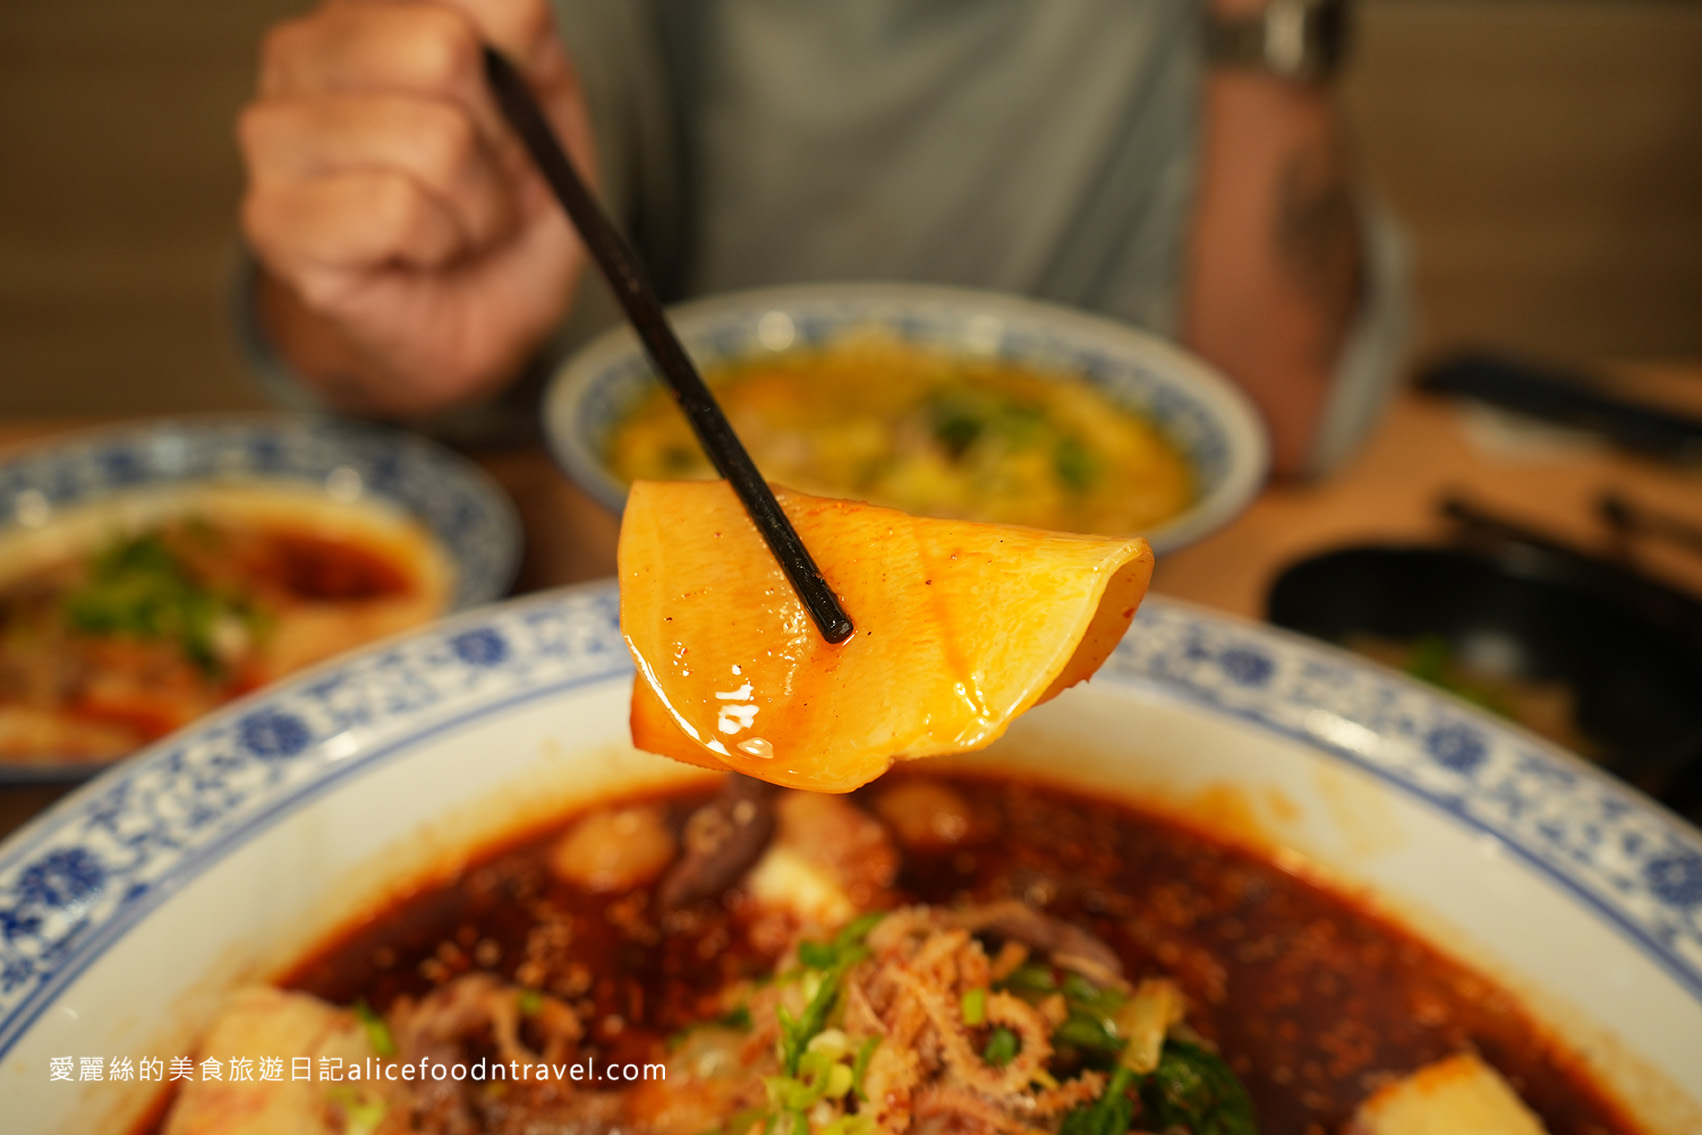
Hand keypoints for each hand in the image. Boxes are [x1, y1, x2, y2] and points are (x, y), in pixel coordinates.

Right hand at [238, 0, 594, 414]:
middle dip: (497, 136)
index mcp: (367, 6)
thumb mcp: (549, 116)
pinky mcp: (273, 218)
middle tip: (479, 178)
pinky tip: (419, 254)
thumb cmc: (500, 211)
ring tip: (453, 224)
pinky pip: (400, 209)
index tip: (510, 106)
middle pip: (445, 47)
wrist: (474, 323)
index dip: (521, 56)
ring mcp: (274, 132)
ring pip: (432, 138)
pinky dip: (441, 244)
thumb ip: (533, 47)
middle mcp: (303, 49)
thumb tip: (519, 9)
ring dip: (476, 205)